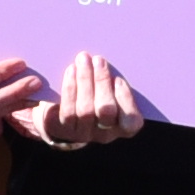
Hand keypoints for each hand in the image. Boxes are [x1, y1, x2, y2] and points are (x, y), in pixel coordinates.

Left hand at [12, 49, 149, 151]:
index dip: (125, 100)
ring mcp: (83, 133)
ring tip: (83, 60)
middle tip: (98, 60)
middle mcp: (104, 134)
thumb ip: (115, 82)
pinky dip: (70, 88)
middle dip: (102, 82)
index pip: (131, 122)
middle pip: (106, 111)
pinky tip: (71, 70)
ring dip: (85, 80)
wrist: (64, 112)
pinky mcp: (63, 129)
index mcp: (122, 127)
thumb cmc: (96, 94)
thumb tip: (110, 65)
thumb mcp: (111, 91)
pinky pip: (67, 110)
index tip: (117, 79)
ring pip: (85, 109)